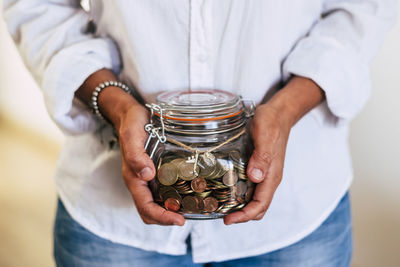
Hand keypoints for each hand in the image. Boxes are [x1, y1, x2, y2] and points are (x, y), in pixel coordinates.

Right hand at [75, 69, 184, 225]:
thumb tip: (146, 175)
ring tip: (191, 209)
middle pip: (151, 212)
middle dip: (167, 219)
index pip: (146, 207)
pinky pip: (162, 192)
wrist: (131, 114)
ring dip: (171, 212)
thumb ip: (136, 156)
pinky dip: (173, 199)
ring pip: (157, 204)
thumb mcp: (132, 136)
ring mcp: (147, 179)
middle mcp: (140, 182)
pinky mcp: (155, 172)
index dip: (162, 217)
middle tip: (188, 217)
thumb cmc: (131, 124)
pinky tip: (187, 194)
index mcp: (133, 178)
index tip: (180, 220)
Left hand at [224, 76, 324, 224]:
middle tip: (221, 215)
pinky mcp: (260, 167)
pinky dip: (241, 194)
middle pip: (258, 207)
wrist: (280, 112)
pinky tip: (227, 189)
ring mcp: (265, 173)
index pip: (260, 205)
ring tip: (221, 206)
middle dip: (241, 216)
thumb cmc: (272, 122)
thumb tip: (256, 177)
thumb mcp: (265, 136)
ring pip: (254, 199)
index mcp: (272, 175)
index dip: (244, 216)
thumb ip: (262, 156)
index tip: (228, 220)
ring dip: (240, 206)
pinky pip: (251, 187)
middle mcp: (269, 178)